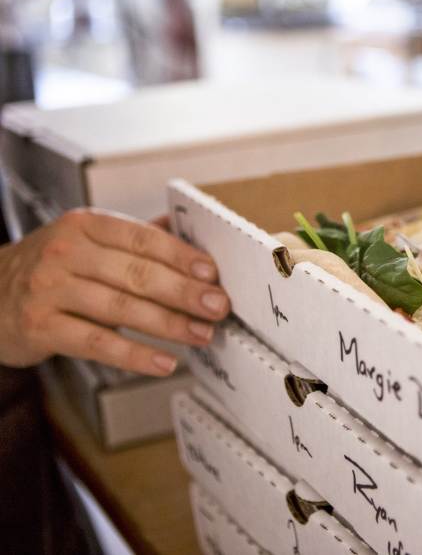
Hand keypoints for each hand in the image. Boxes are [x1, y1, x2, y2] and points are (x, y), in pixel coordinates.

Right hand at [0, 208, 229, 375]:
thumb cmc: (53, 267)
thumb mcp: (88, 240)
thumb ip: (137, 237)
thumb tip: (188, 228)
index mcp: (85, 224)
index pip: (142, 237)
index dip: (181, 255)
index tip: (212, 273)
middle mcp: (65, 252)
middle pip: (137, 273)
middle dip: (184, 292)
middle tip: (218, 306)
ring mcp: (50, 289)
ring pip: (121, 308)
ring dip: (168, 324)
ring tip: (201, 334)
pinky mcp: (40, 327)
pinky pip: (97, 343)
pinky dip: (134, 355)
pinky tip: (164, 361)